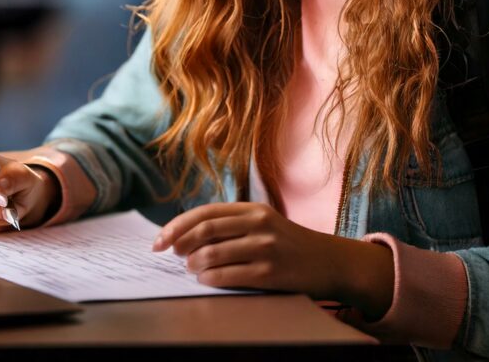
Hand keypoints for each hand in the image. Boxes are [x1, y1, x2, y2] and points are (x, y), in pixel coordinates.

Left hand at [151, 202, 394, 317]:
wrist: (328, 261)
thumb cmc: (289, 244)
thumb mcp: (264, 224)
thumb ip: (232, 225)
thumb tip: (186, 237)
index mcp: (253, 209)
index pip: (205, 213)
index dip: (177, 225)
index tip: (159, 240)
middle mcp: (258, 223)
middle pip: (204, 230)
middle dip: (178, 243)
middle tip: (169, 255)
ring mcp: (264, 248)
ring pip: (212, 253)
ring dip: (193, 264)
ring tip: (191, 269)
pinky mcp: (270, 272)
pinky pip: (228, 275)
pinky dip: (210, 278)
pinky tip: (205, 279)